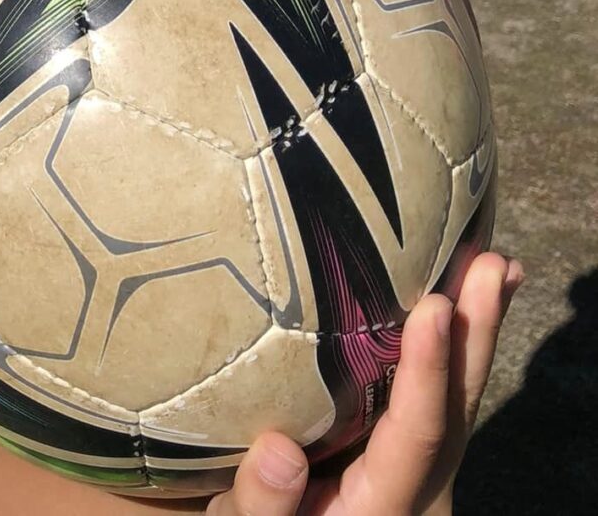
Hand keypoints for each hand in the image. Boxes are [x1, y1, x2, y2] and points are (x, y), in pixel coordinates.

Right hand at [204, 251, 521, 515]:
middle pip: (457, 413)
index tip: (435, 308)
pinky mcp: (414, 453)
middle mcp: (417, 492)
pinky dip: (461, 346)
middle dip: (474, 337)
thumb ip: (261, 503)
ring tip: (495, 267)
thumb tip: (278, 452)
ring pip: (460, 402)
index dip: (429, 371)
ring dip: (476, 334)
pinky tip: (464, 298)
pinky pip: (447, 398)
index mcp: (380, 509)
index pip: (416, 436)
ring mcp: (423, 473)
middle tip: (492, 265)